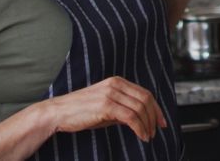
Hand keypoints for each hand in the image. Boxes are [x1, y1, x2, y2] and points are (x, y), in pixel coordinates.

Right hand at [40, 76, 165, 141]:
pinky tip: (141, 136)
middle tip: (156, 131)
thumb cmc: (80, 111)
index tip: (161, 121)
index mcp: (117, 82)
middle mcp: (115, 85)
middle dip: (154, 117)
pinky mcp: (105, 106)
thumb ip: (123, 109)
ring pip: (140, 108)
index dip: (156, 108)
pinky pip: (130, 117)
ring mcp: (110, 94)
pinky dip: (139, 128)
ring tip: (147, 136)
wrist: (58, 113)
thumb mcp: (106, 107)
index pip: (144, 93)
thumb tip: (140, 118)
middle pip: (145, 99)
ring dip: (147, 125)